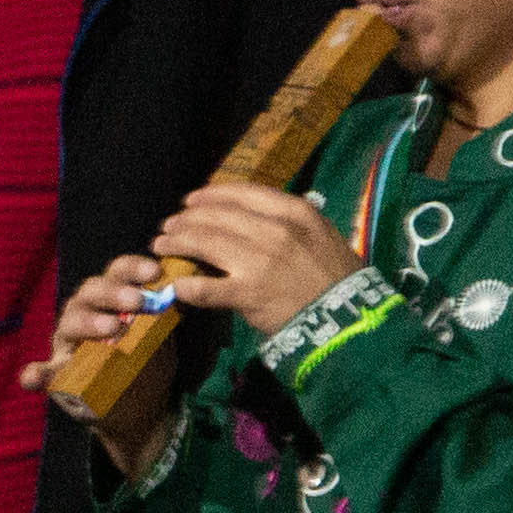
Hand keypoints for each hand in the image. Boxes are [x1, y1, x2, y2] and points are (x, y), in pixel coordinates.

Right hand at [27, 253, 191, 477]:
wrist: (142, 408)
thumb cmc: (149, 363)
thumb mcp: (162, 336)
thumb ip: (165, 315)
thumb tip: (186, 288)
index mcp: (111, 299)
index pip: (117, 273)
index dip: (133, 269)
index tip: (155, 273)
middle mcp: (85, 313)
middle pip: (91, 292)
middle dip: (114, 293)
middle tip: (137, 301)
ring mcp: (68, 344)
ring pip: (68, 324)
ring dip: (87, 323)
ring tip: (110, 329)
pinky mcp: (58, 375)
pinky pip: (40, 372)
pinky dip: (35, 373)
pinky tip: (33, 378)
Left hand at [145, 184, 354, 338]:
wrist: (351, 318)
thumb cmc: (335, 278)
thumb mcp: (320, 237)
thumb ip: (286, 224)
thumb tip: (247, 218)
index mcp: (296, 213)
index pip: (243, 194)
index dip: (210, 195)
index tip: (191, 200)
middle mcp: (276, 231)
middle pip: (216, 217)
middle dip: (185, 220)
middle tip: (168, 227)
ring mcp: (260, 262)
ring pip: (203, 243)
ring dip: (176, 243)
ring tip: (160, 247)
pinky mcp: (248, 293)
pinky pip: (204, 286)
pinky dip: (185, 285)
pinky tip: (176, 286)